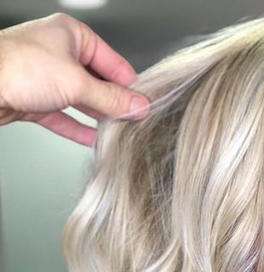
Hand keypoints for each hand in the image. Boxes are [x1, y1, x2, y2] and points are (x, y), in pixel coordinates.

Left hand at [0, 12, 149, 145]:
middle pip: (98, 83)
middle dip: (114, 104)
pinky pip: (64, 116)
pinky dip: (78, 128)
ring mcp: (46, 77)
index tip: (144, 106)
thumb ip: (111, 98)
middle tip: (132, 122)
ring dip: (98, 118)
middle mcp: (59, 53)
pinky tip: (93, 140)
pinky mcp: (35, 100)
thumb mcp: (76, 83)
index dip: (130, 86)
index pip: (113, 63)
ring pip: (82, 101)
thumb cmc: (15, 67)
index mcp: (72, 35)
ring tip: (117, 133)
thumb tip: (138, 106)